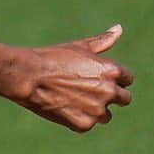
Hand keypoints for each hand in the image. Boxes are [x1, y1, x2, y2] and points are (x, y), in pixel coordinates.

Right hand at [2, 25, 133, 131]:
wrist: (26, 76)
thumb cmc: (51, 58)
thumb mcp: (78, 47)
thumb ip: (102, 41)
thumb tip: (118, 29)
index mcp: (111, 70)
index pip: (127, 79)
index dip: (111, 78)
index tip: (95, 77)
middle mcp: (109, 91)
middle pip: (124, 99)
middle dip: (109, 96)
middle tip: (86, 90)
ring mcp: (97, 110)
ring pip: (105, 115)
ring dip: (94, 109)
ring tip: (71, 98)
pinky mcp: (83, 124)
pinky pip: (87, 124)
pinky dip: (76, 118)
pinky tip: (61, 106)